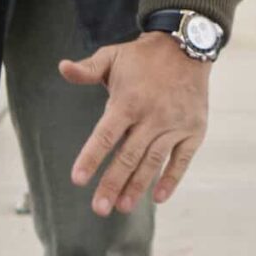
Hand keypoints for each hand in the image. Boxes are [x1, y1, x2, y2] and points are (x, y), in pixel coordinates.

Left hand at [61, 32, 210, 216]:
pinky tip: (159, 197)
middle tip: (99, 208)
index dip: (91, 158)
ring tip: (123, 207)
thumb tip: (62, 68)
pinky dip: (172, 178)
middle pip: (128, 156)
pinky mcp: (194, 131)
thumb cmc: (142, 57)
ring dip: (138, 186)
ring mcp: (174, 125)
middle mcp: (151, 116)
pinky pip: (182, 160)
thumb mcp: (112, 57)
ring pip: (153, 161)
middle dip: (112, 184)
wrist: (186, 47)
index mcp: (127, 101)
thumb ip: (86, 69)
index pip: (105, 135)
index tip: (78, 179)